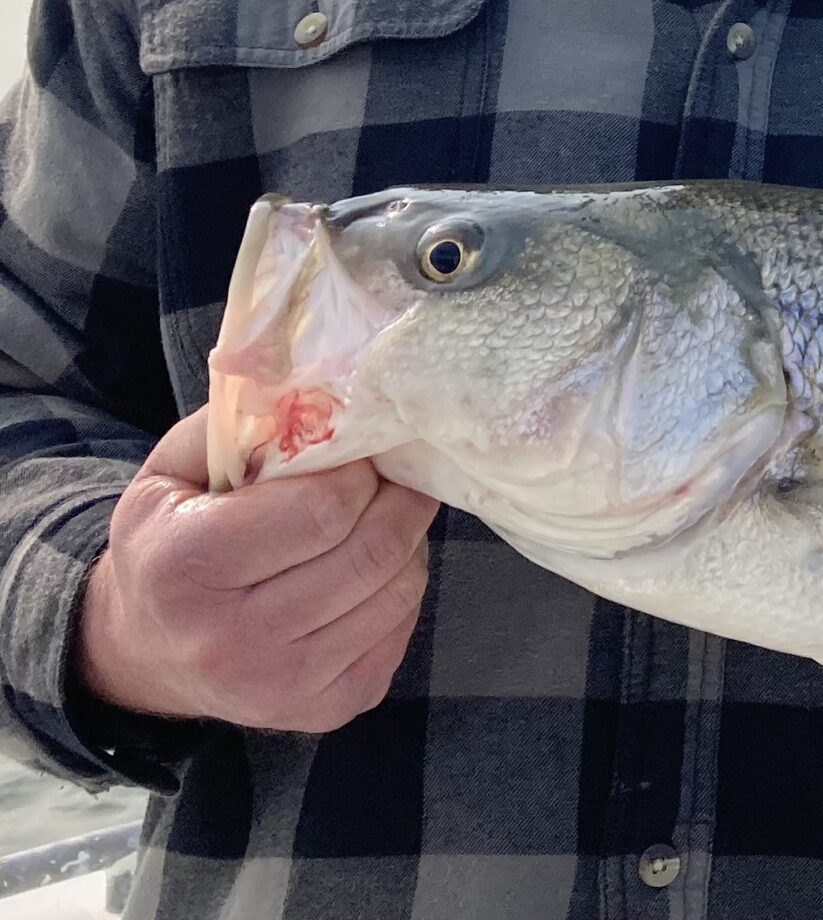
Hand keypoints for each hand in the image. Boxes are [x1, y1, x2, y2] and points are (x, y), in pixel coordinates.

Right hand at [74, 407, 437, 733]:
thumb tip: (325, 385)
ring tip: (375, 522)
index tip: (359, 456)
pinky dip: (398, 590)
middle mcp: (231, 640)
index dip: (359, 471)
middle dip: (397, 499)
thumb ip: (243, 422)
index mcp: (186, 566)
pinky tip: (364, 573)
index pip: (326, 508)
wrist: (144, 650)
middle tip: (390, 478)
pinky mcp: (324, 710)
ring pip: (400, 589)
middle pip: (373, 550)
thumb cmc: (170, 541)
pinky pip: (401, 629)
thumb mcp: (175, 471)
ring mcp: (281, 686)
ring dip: (405, 542)